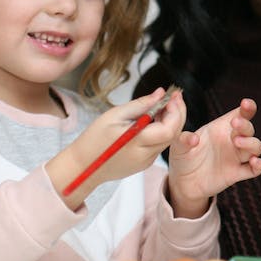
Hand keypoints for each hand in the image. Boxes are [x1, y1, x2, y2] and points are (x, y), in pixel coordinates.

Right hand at [47, 87, 185, 207]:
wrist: (82, 166)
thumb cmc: (93, 139)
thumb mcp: (114, 115)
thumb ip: (141, 104)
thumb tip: (160, 94)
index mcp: (136, 142)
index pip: (169, 129)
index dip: (175, 111)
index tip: (172, 96)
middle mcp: (144, 155)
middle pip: (173, 134)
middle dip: (178, 114)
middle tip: (173, 97)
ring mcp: (146, 161)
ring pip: (168, 140)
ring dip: (171, 122)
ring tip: (162, 106)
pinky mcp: (144, 164)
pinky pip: (159, 145)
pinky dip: (162, 131)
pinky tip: (154, 120)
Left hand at [167, 98, 260, 218]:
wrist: (183, 182)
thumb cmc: (183, 158)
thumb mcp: (178, 146)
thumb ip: (183, 140)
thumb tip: (193, 139)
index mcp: (221, 128)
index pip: (240, 114)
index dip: (247, 108)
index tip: (246, 104)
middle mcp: (232, 140)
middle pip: (249, 129)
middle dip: (245, 125)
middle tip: (235, 123)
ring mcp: (236, 157)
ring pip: (255, 147)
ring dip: (251, 143)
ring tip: (237, 142)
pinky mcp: (237, 173)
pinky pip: (254, 169)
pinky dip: (259, 165)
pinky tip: (255, 162)